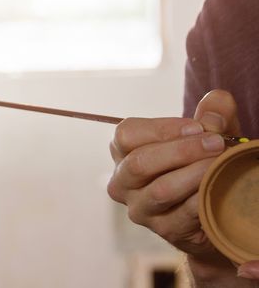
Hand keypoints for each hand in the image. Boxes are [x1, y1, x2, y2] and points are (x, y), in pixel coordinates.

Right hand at [107, 90, 239, 267]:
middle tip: (216, 142)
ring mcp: (140, 208)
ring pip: (161, 189)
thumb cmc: (201, 162)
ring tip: (220, 162)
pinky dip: (203, 196)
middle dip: (182, 150)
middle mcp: (122, 182)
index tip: (198, 126)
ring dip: (195, 173)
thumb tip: (213, 113)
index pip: (127, 134)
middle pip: (140, 162)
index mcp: (122, 152)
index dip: (163, 128)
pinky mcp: (163, 230)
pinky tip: (218, 185)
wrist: (210, 208)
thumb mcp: (207, 133)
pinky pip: (184, 213)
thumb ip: (213, 113)